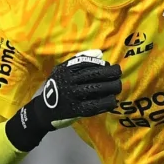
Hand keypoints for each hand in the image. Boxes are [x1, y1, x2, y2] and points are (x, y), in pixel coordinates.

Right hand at [5, 50, 121, 150]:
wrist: (44, 110)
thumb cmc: (58, 87)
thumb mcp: (62, 71)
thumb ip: (79, 61)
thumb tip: (99, 53)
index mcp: (65, 70)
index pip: (85, 63)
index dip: (99, 64)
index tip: (109, 65)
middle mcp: (68, 82)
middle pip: (92, 75)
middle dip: (108, 73)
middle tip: (119, 72)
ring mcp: (71, 96)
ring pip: (94, 89)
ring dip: (110, 87)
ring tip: (118, 86)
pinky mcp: (75, 110)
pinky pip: (93, 105)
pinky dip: (105, 103)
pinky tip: (113, 101)